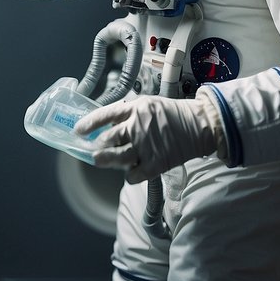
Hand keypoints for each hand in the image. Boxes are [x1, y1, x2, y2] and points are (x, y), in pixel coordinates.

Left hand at [74, 96, 217, 182]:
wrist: (201, 125)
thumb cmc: (174, 114)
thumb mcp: (149, 104)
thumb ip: (129, 114)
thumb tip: (108, 126)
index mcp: (136, 108)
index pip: (105, 115)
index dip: (89, 123)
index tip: (78, 131)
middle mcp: (138, 126)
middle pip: (108, 140)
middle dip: (97, 146)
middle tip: (93, 150)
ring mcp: (146, 146)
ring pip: (117, 158)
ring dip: (106, 160)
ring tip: (99, 160)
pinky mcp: (156, 163)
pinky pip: (133, 175)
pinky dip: (129, 176)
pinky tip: (130, 172)